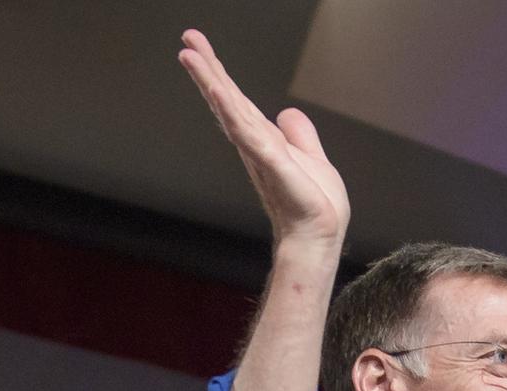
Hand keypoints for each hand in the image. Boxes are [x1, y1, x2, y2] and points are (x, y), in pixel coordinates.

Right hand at [178, 29, 348, 245]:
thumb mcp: (314, 160)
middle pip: (228, 100)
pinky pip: (247, 132)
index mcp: (264, 142)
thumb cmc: (315, 208)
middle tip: (187, 39)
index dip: (220, 75)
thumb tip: (287, 113)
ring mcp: (260, 153)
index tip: (199, 48)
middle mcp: (255, 145)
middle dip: (208, 69)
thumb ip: (301, 136)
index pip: (239, 102)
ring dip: (211, 81)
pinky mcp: (271, 163)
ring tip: (190, 55)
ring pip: (231, 109)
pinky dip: (231, 110)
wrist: (318, 236)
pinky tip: (218, 90)